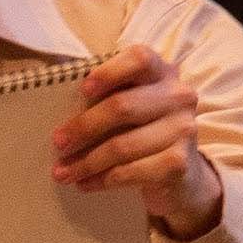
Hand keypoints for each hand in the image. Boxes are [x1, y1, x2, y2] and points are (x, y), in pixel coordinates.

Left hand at [53, 46, 221, 240]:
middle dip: (83, 127)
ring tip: (63, 172)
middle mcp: (179, 97)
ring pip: (122, 145)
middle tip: (58, 143)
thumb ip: (110, 96)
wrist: (184, 176)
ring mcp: (183, 130)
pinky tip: (85, 184)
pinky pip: (130, 171)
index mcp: (164, 74)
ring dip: (86, 161)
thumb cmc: (146, 133)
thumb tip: (60, 107)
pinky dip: (102, 179)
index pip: (140, 58)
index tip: (83, 90)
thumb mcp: (135, 107)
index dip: (109, 72)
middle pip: (122, 106)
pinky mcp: (179, 163)